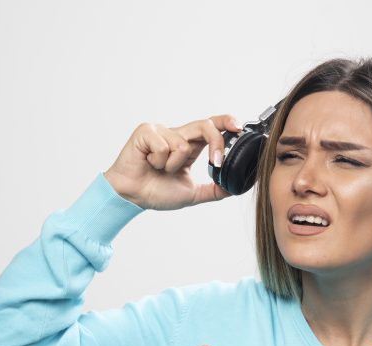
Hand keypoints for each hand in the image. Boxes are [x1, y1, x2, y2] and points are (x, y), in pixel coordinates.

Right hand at [103, 114, 244, 210]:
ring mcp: (161, 131)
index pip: (211, 126)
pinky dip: (159, 161)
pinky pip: (164, 146)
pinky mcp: (146, 132)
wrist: (132, 197)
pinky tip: (149, 164)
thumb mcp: (192, 193)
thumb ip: (213, 190)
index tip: (239, 127)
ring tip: (160, 170)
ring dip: (174, 166)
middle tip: (216, 163)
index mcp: (189, 145)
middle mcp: (177, 135)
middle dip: (216, 144)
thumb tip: (234, 188)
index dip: (226, 122)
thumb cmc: (156, 191)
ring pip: (183, 145)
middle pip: (205, 126)